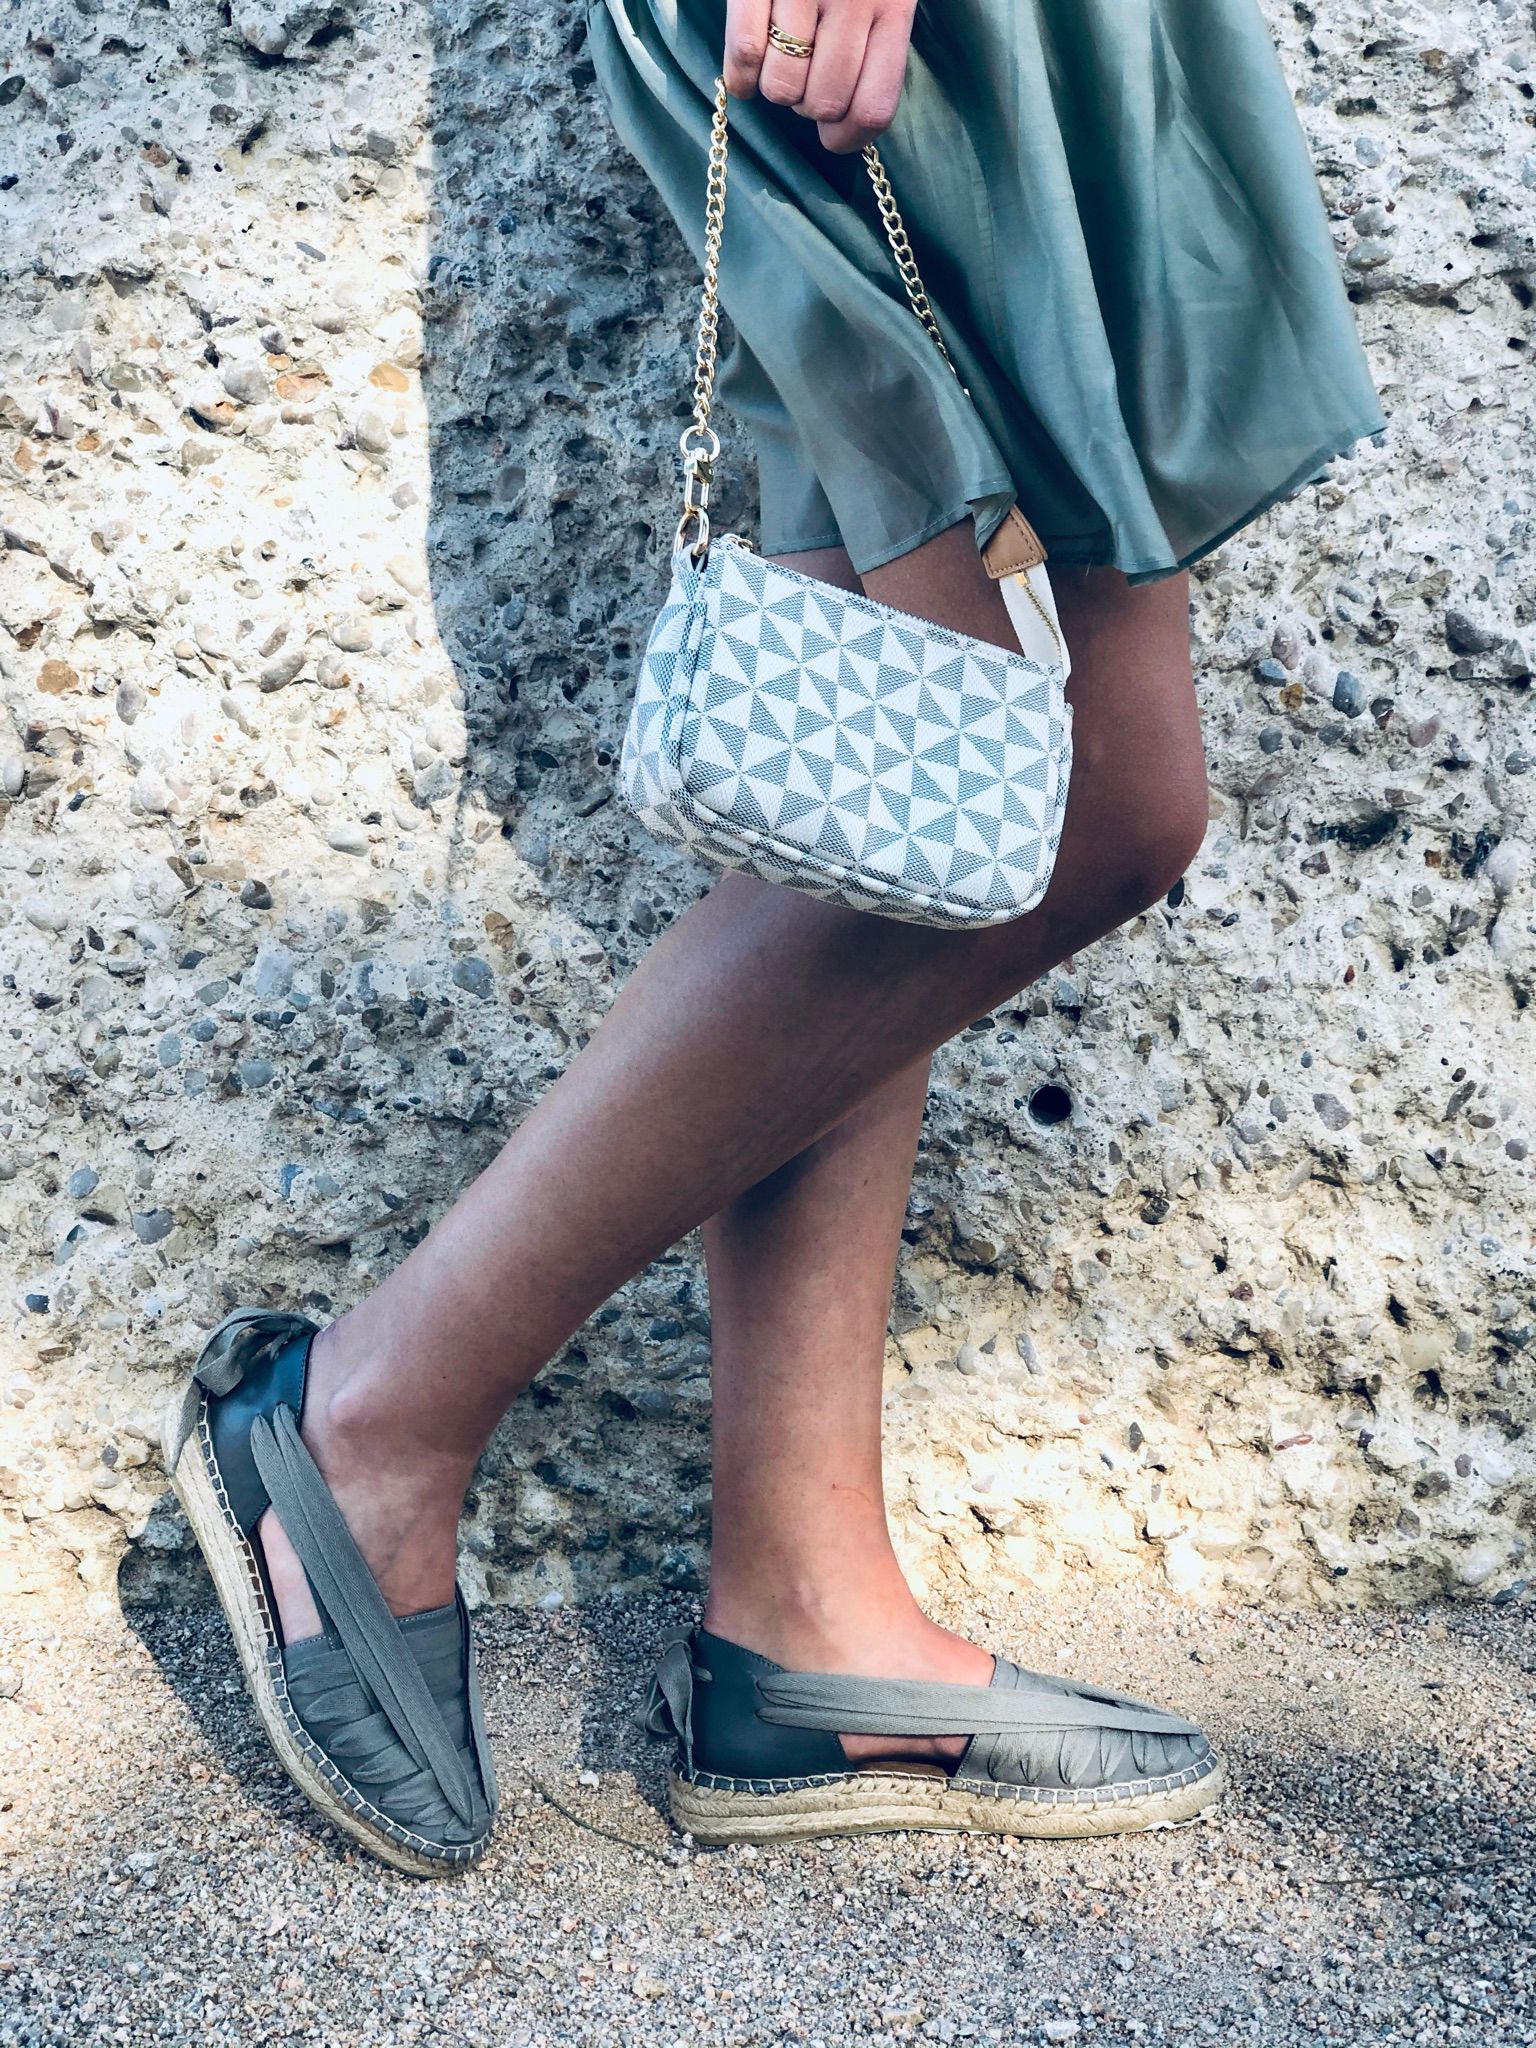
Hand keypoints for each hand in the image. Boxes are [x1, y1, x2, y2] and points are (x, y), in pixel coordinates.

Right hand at [723, 0, 916, 154]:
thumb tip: (848, 115)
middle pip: (823, 102)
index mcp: (893, 7)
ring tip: (775, 65)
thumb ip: (877, 42)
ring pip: (782, 86)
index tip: (833, 138)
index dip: (848, 138)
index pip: (874, 106)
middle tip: (802, 83)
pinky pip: (745, 53)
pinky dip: (740, 76)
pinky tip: (744, 73)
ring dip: (774, 89)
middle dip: (807, 107)